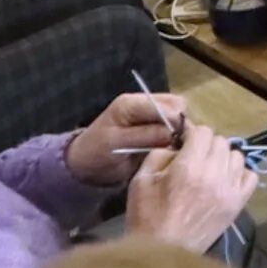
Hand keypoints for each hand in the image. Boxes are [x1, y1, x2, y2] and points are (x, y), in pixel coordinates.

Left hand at [68, 91, 187, 186]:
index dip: (176, 123)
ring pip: (179, 114)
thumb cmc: (97, 153)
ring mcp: (150, 113)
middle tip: (178, 146)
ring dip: (180, 130)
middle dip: (181, 125)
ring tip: (174, 149)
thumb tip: (173, 134)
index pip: (166, 105)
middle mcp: (143, 103)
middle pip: (177, 105)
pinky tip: (170, 149)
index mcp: (131, 103)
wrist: (85, 164)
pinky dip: (176, 135)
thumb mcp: (118, 144)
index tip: (179, 143)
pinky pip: (174, 125)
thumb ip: (145, 136)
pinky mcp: (154, 124)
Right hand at [122, 131, 256, 249]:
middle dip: (206, 145)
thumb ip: (160, 154)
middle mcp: (214, 174)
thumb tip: (178, 145)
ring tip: (209, 169)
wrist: (162, 252)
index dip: (191, 134)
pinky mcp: (238, 205)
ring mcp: (230, 190)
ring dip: (223, 158)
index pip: (202, 131)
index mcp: (189, 166)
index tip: (183, 143)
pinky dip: (240, 174)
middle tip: (194, 158)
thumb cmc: (147, 216)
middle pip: (220, 142)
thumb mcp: (141, 179)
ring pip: (237, 156)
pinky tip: (225, 181)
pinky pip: (251, 177)